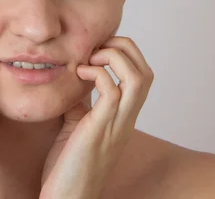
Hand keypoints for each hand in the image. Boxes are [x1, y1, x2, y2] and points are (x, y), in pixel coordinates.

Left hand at [40, 37, 153, 198]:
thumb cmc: (68, 168)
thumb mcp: (78, 125)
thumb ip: (83, 102)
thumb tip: (77, 76)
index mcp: (123, 117)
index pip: (142, 74)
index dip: (125, 52)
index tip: (96, 48)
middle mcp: (126, 119)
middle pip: (146, 71)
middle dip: (124, 47)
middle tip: (96, 47)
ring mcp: (116, 124)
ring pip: (138, 77)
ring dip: (115, 56)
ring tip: (91, 57)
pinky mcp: (100, 129)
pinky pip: (112, 90)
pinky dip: (97, 72)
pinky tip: (79, 74)